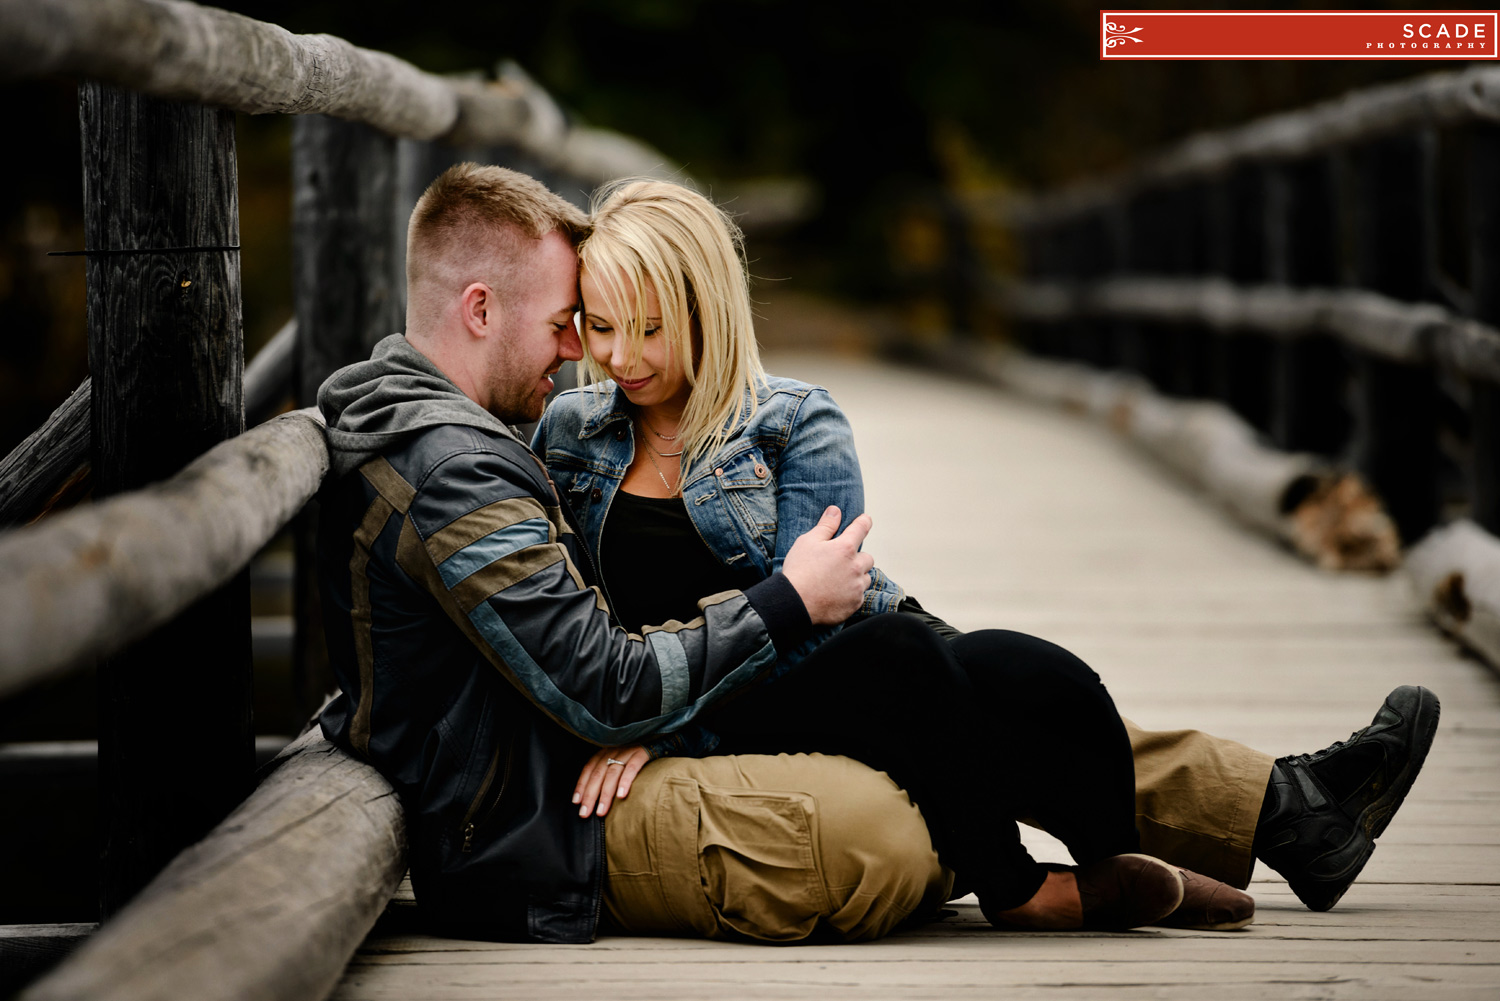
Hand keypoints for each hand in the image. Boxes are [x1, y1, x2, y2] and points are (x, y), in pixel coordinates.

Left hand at [573, 745, 649, 817]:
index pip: (589, 769)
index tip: (576, 802)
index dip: (581, 785)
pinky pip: (632, 768)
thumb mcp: (620, 758)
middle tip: (585, 813)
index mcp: (605, 751)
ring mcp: (627, 751)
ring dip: (605, 794)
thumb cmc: (637, 754)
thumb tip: (596, 797)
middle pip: (598, 774)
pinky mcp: (642, 753)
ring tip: (601, 811)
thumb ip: (609, 772)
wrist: (660, 736)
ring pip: (612, 774)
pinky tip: (621, 795)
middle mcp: (614, 750)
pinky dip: (625, 781)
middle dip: (590, 795)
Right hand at [781, 505, 874, 625]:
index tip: (865, 520)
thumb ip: (825, 526)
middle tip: (841, 562)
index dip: (864, 522)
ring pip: (865, 578)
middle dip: (858, 558)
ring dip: (857, 577)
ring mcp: (857, 587)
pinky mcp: (854, 604)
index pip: (861, 528)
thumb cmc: (799, 570)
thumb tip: (835, 511)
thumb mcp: (808, 542)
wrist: (794, 603)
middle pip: (868, 558)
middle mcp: (856, 567)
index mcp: (845, 548)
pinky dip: (851, 594)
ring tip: (837, 580)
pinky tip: (835, 594)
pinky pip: (859, 596)